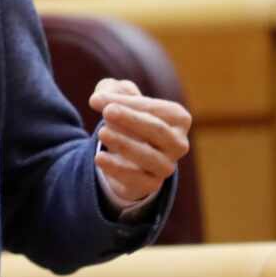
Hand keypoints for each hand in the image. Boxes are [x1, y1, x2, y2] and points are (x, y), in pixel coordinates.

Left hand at [89, 78, 191, 203]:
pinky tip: (99, 158)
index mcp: (178, 118)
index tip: (97, 100)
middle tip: (107, 111)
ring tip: (101, 132)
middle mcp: (179, 143)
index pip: (154, 109)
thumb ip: (112, 92)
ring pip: (148, 156)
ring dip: (124, 144)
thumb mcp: (120, 99)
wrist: (127, 156)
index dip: (127, 103)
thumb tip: (98, 99)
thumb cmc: (128, 119)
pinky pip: (136, 179)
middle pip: (158, 130)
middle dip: (132, 119)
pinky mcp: (152, 185)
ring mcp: (167, 166)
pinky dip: (117, 168)